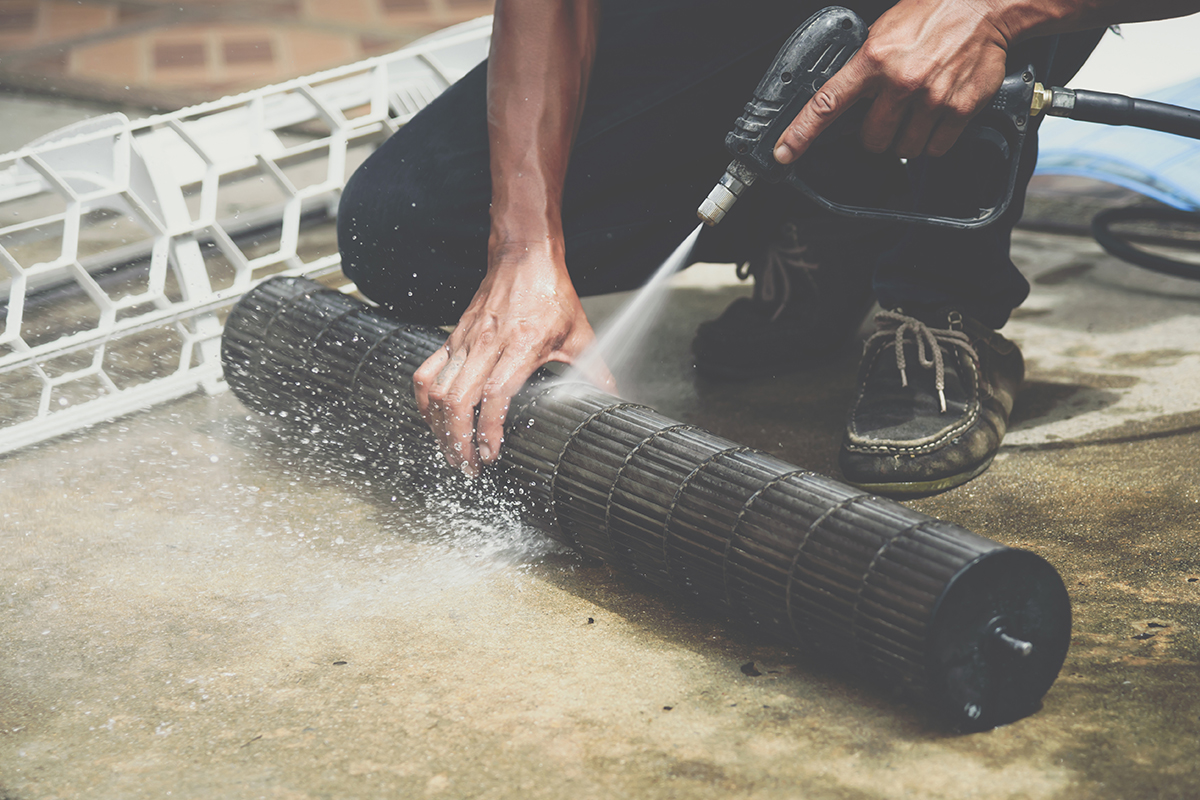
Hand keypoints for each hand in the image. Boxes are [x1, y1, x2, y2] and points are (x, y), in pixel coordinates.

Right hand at [413, 240, 615, 476]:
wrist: (524, 256)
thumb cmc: (551, 294)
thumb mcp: (581, 334)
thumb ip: (597, 373)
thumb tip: (616, 401)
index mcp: (521, 346)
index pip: (494, 396)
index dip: (488, 431)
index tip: (491, 454)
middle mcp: (487, 344)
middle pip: (457, 400)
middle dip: (458, 441)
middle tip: (469, 466)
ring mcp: (465, 341)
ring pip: (436, 390)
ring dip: (439, 427)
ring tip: (451, 450)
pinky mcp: (452, 338)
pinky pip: (426, 374)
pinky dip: (424, 402)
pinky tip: (434, 420)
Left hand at [774, 0, 1010, 162]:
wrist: (983, 6)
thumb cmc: (932, 16)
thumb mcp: (883, 32)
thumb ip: (862, 67)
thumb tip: (842, 101)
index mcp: (873, 60)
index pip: (827, 103)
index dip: (801, 133)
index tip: (784, 152)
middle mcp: (900, 82)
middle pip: (871, 140)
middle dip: (878, 132)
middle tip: (891, 112)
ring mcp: (931, 98)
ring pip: (904, 149)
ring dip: (907, 138)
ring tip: (918, 109)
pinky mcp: (959, 110)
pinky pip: (935, 148)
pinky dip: (933, 140)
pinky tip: (937, 116)